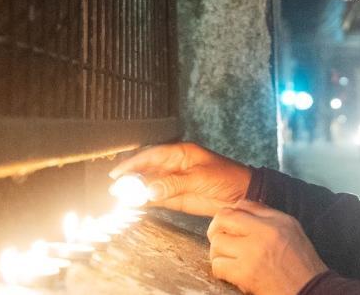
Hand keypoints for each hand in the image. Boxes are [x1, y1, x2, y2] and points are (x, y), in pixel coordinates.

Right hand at [109, 142, 251, 215]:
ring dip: (136, 192)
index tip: (118, 173)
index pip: (151, 156)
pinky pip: (158, 198)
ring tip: (120, 199)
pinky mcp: (179, 198)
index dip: (133, 163)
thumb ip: (173, 183)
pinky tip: (135, 205)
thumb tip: (149, 189)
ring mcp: (176, 182)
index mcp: (180, 153)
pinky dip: (146, 201)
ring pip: (150, 185)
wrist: (244, 194)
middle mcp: (175, 166)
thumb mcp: (200, 178)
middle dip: (131, 179)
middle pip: (147, 171)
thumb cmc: (226, 177)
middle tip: (115, 189)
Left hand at [208, 201, 327, 294]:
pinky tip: (229, 271)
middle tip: (218, 238)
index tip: (228, 223)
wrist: (310, 290)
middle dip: (216, 228)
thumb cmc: (301, 263)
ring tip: (226, 257)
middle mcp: (263, 233)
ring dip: (218, 251)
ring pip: (217, 243)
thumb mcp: (291, 229)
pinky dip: (220, 269)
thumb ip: (268, 215)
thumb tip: (242, 207)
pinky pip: (218, 265)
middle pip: (223, 219)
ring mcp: (252, 253)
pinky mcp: (245, 274)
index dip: (230, 213)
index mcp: (275, 221)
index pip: (241, 205)